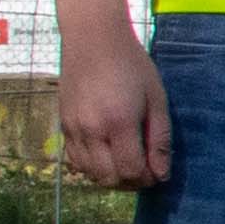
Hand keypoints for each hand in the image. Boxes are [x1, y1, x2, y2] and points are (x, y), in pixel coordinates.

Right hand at [57, 21, 172, 192]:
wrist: (94, 40)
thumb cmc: (132, 66)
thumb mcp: (156, 99)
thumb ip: (159, 139)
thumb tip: (161, 174)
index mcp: (119, 122)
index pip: (131, 170)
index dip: (147, 179)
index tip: (157, 173)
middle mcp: (92, 130)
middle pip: (109, 177)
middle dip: (130, 182)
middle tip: (144, 172)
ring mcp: (73, 129)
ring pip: (90, 173)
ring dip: (110, 177)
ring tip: (127, 165)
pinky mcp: (63, 125)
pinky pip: (75, 161)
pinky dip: (92, 167)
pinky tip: (107, 157)